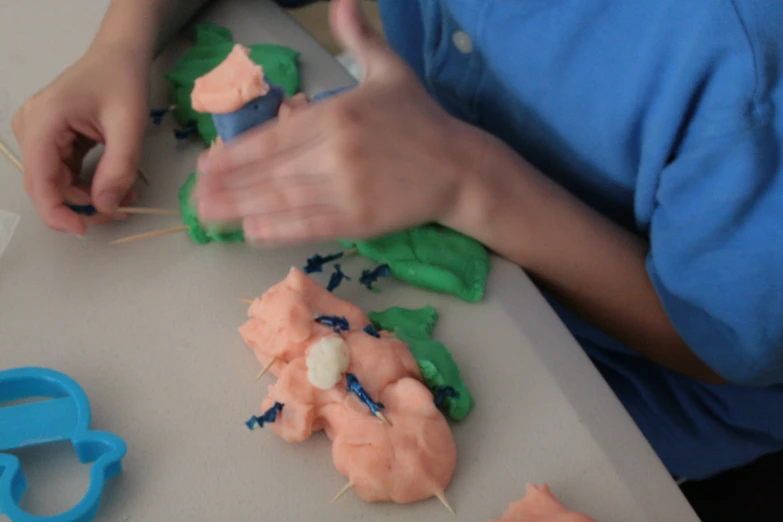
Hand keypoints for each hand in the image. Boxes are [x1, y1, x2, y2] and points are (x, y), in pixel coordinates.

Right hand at [12, 44, 147, 234]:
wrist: (119, 56)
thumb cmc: (122, 82)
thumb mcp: (129, 126)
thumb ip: (119, 167)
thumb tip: (105, 206)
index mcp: (43, 122)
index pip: (39, 179)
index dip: (57, 212)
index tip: (84, 229)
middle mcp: (31, 129)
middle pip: (46, 185)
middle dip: (82, 205)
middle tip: (121, 211)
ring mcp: (38, 134)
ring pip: (57, 182)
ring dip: (90, 196)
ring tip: (127, 196)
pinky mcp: (51, 139)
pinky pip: (65, 172)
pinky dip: (90, 184)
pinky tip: (117, 185)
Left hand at [194, 0, 482, 244]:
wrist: (460, 167)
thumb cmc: (421, 120)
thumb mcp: (390, 71)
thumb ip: (359, 39)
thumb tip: (344, 1)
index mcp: (338, 115)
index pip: (274, 137)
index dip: (236, 154)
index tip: (206, 165)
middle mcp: (338, 152)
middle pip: (271, 172)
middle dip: (228, 186)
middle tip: (194, 197)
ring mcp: (349, 188)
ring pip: (284, 200)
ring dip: (242, 209)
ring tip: (209, 217)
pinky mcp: (362, 219)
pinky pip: (312, 225)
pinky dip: (280, 230)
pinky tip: (252, 232)